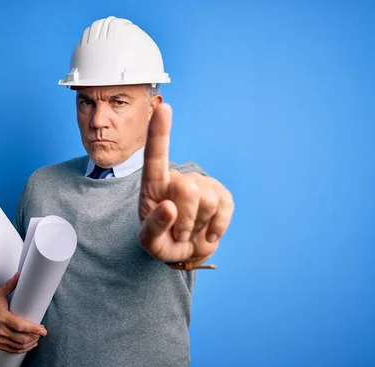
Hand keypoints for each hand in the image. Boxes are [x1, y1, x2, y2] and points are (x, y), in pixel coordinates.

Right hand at [0, 272, 47, 353]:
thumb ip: (10, 285)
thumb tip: (20, 275)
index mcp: (1, 317)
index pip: (20, 326)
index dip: (33, 329)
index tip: (43, 330)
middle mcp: (0, 330)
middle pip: (21, 338)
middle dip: (34, 336)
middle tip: (42, 332)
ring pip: (18, 345)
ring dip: (30, 343)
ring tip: (37, 337)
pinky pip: (13, 350)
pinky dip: (23, 349)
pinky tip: (30, 345)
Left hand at [138, 103, 233, 262]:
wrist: (184, 250)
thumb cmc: (161, 241)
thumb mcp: (149, 242)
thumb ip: (153, 227)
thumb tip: (168, 208)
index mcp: (154, 185)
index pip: (155, 156)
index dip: (160, 132)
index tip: (164, 107)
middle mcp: (178, 179)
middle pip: (187, 189)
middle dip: (185, 220)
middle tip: (178, 233)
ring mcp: (202, 184)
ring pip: (207, 201)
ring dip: (198, 226)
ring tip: (190, 231)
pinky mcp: (222, 195)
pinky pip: (224, 208)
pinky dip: (216, 228)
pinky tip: (207, 232)